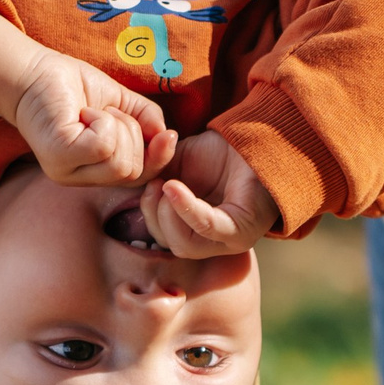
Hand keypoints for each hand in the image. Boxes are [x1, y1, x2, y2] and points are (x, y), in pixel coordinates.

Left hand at [0, 7, 175, 185]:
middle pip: (133, 172)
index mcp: (93, 172)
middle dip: (133, 134)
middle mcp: (78, 179)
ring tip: (94, 112)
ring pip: (121, 162)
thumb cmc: (73, 86)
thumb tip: (169, 137)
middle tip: (108, 112)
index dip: (158, 158)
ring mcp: (66, 173)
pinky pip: (104, 145)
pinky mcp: (58, 157)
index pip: (139, 179)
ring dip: (118, 126)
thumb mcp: (122, 103)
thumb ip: (148, 122)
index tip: (168, 135)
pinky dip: (103, 122)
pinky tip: (83, 113)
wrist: (35, 70)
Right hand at [141, 132, 279, 257]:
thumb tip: (129, 177)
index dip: (148, 212)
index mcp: (195, 229)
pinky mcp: (242, 230)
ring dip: (167, 216)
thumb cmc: (218, 153)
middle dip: (154, 216)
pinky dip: (187, 210)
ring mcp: (229, 240)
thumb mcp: (176, 161)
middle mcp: (213, 241)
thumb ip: (153, 173)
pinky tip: (173, 188)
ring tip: (166, 185)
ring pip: (185, 245)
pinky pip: (208, 228)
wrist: (255, 138)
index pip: (163, 235)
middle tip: (154, 184)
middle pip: (171, 244)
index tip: (147, 183)